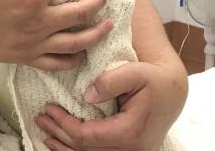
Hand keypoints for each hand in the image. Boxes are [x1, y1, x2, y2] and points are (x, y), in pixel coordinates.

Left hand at [36, 60, 187, 149]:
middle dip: (59, 135)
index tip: (48, 109)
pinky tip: (64, 144)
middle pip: (86, 150)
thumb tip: (87, 95)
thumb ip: (111, 81)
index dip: (64, 125)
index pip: (87, 137)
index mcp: (130, 132)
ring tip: (46, 133)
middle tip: (41, 118)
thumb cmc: (153, 78)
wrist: (173, 90)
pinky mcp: (128, 150)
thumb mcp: (135, 72)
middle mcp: (131, 150)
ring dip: (66, 147)